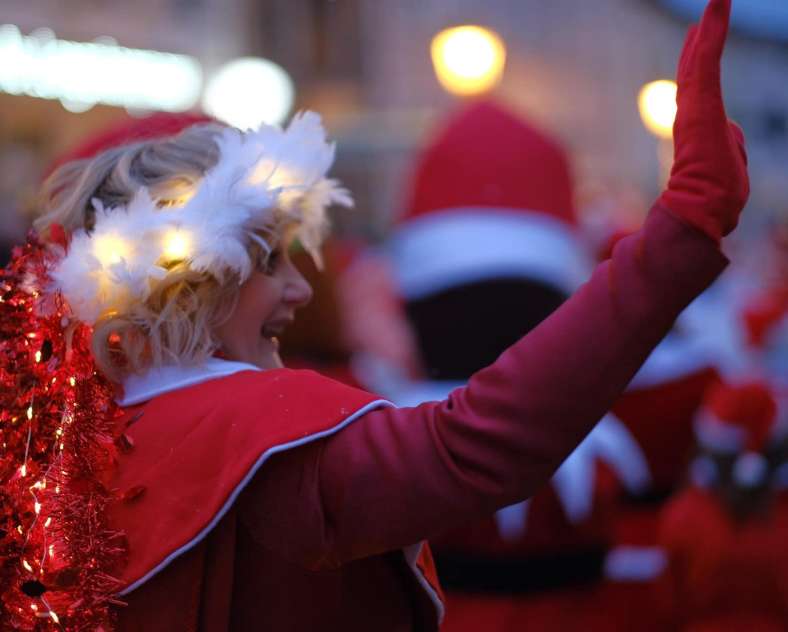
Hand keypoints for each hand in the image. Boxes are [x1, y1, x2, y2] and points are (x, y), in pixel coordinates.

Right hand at [658, 0, 748, 241]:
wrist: (693, 217)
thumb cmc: (709, 209)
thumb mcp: (728, 178)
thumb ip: (729, 152)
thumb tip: (731, 137)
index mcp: (701, 134)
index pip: (701, 94)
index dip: (698, 70)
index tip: (696, 48)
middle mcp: (695, 118)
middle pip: (698, 74)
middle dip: (701, 44)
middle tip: (704, 17)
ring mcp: (696, 110)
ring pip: (704, 62)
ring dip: (712, 27)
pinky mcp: (700, 102)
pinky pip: (709, 60)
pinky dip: (714, 30)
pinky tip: (719, 3)